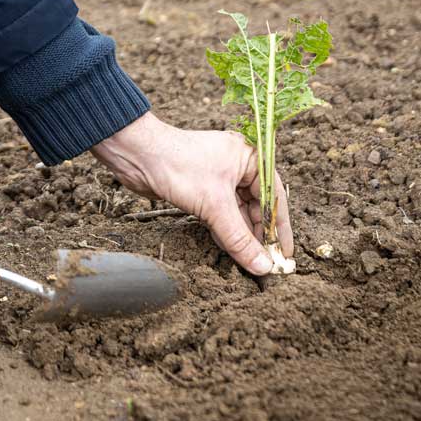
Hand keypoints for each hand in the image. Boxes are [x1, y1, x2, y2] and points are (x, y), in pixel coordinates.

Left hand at [90, 112, 291, 275]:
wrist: (136, 155)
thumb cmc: (177, 166)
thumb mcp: (214, 206)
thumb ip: (239, 238)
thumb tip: (262, 265)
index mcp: (250, 158)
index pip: (274, 197)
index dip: (279, 228)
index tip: (284, 254)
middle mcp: (237, 166)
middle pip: (256, 207)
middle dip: (259, 235)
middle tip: (266, 263)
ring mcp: (218, 177)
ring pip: (236, 212)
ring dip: (241, 235)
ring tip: (250, 262)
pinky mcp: (200, 189)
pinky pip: (219, 214)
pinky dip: (224, 231)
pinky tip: (229, 249)